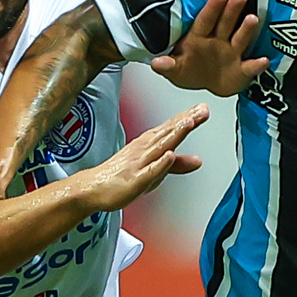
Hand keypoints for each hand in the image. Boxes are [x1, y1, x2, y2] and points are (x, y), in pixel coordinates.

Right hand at [77, 105, 207, 212]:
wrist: (93, 188)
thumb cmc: (122, 176)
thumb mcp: (155, 171)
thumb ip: (177, 165)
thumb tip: (199, 161)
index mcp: (148, 144)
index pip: (171, 128)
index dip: (188, 118)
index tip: (203, 108)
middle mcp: (144, 149)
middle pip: (168, 133)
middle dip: (186, 120)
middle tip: (202, 109)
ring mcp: (139, 163)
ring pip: (160, 147)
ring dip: (174, 134)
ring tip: (189, 123)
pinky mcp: (134, 180)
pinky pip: (149, 171)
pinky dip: (160, 163)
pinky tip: (170, 155)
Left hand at [152, 0, 269, 97]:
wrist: (208, 85)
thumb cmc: (191, 70)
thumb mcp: (176, 70)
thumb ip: (168, 66)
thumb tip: (156, 63)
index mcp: (200, 36)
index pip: (206, 19)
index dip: (213, 7)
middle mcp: (219, 40)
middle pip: (226, 23)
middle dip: (232, 10)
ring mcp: (232, 52)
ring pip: (240, 38)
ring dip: (247, 30)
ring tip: (253, 19)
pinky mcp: (243, 68)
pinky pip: (250, 66)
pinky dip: (257, 64)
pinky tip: (264, 60)